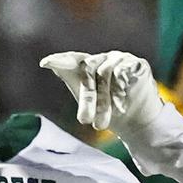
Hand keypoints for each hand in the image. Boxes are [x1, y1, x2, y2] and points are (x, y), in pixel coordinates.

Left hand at [40, 50, 163, 132]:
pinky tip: (121, 105)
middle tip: (84, 121)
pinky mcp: (137, 64)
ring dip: (105, 101)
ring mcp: (121, 59)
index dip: (60, 60)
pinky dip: (120, 91)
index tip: (45, 63)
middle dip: (87, 98)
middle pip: (88, 71)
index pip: (72, 59)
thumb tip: (49, 63)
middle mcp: (103, 59)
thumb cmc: (107, 108)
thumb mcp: (88, 98)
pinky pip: (124, 72)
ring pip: (106, 74)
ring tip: (102, 123)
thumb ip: (71, 80)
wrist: (136, 120)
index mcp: (88, 65)